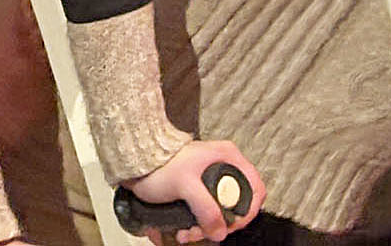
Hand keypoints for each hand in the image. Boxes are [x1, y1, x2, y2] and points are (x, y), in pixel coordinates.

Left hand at [123, 139, 262, 241]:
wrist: (135, 164)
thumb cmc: (157, 164)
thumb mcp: (184, 185)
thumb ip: (205, 208)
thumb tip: (219, 231)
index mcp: (228, 156)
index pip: (255, 188)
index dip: (248, 211)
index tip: (231, 225)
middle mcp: (224, 166)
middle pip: (238, 205)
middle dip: (221, 225)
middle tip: (202, 232)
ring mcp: (213, 178)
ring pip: (222, 212)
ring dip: (207, 228)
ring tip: (186, 233)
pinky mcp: (201, 190)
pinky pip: (208, 213)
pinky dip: (199, 225)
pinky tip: (183, 230)